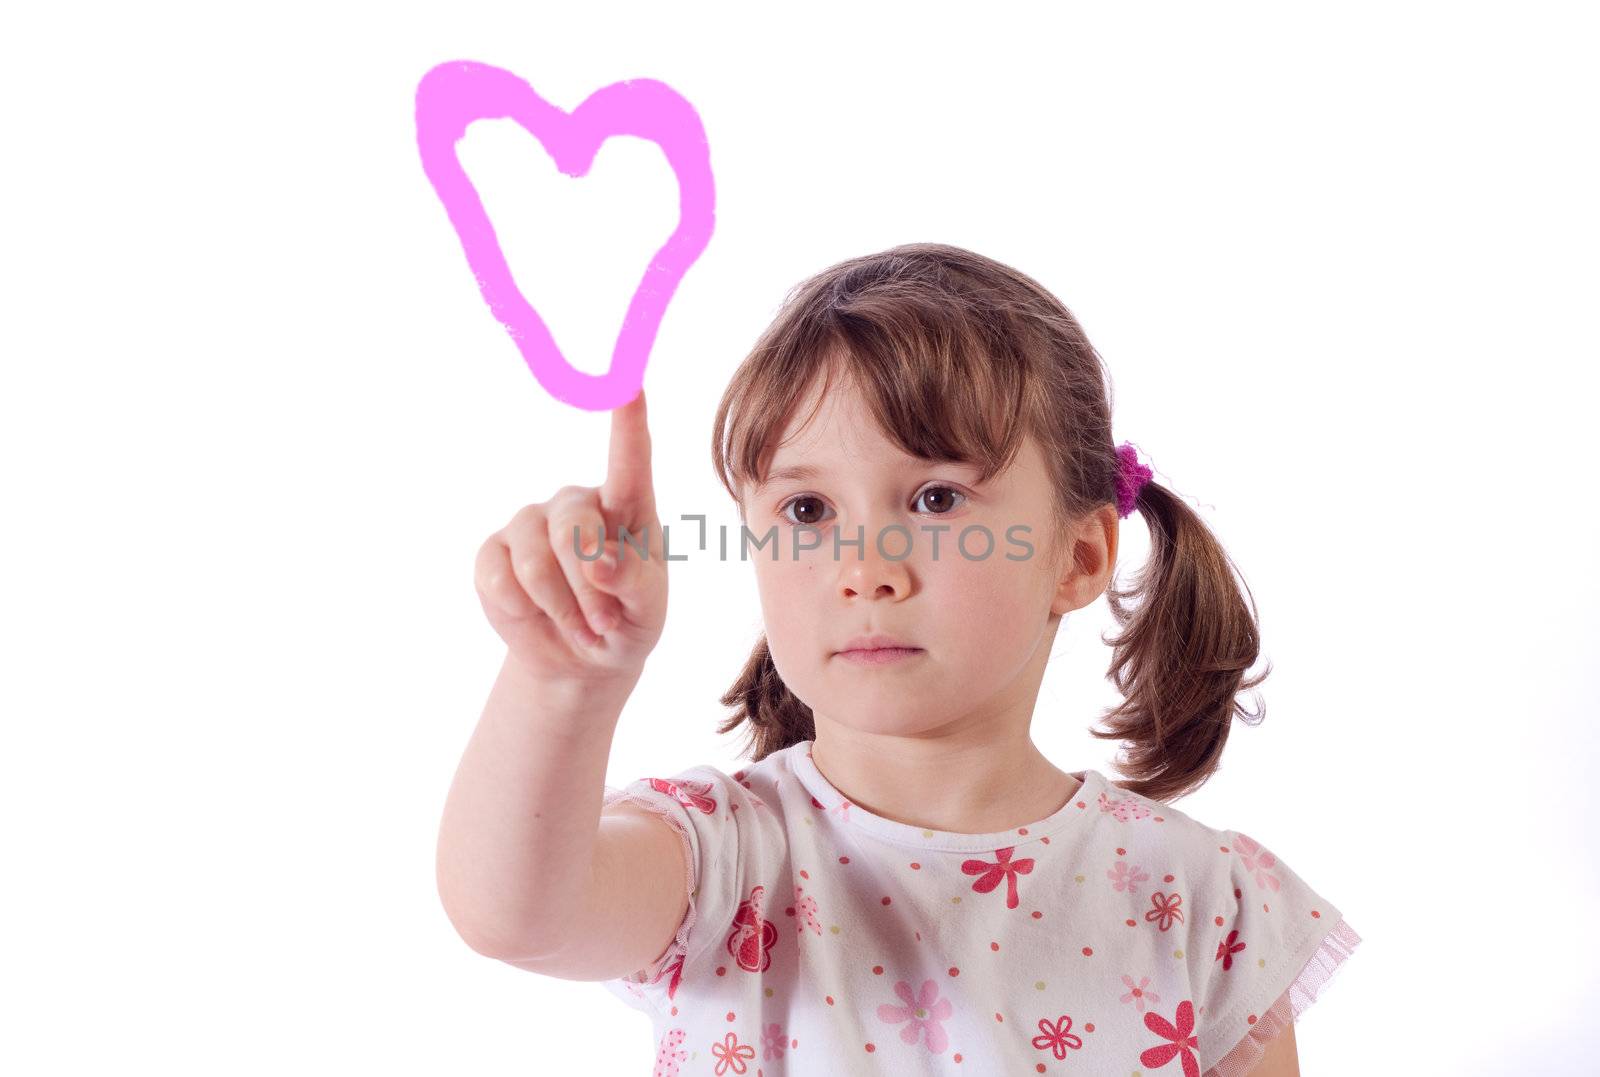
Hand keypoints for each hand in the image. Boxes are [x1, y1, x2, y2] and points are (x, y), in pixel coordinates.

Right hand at [473, 387, 667, 684]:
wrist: (579, 659)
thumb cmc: (626, 622)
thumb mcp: (647, 610)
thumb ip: (635, 582)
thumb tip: (600, 562)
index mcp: (627, 507)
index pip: (630, 458)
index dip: (628, 421)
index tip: (631, 385)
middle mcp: (577, 504)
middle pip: (573, 530)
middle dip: (588, 590)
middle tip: (604, 623)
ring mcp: (531, 523)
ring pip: (535, 561)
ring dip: (561, 607)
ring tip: (580, 627)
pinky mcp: (495, 551)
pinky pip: (501, 579)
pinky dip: (524, 611)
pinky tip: (539, 616)